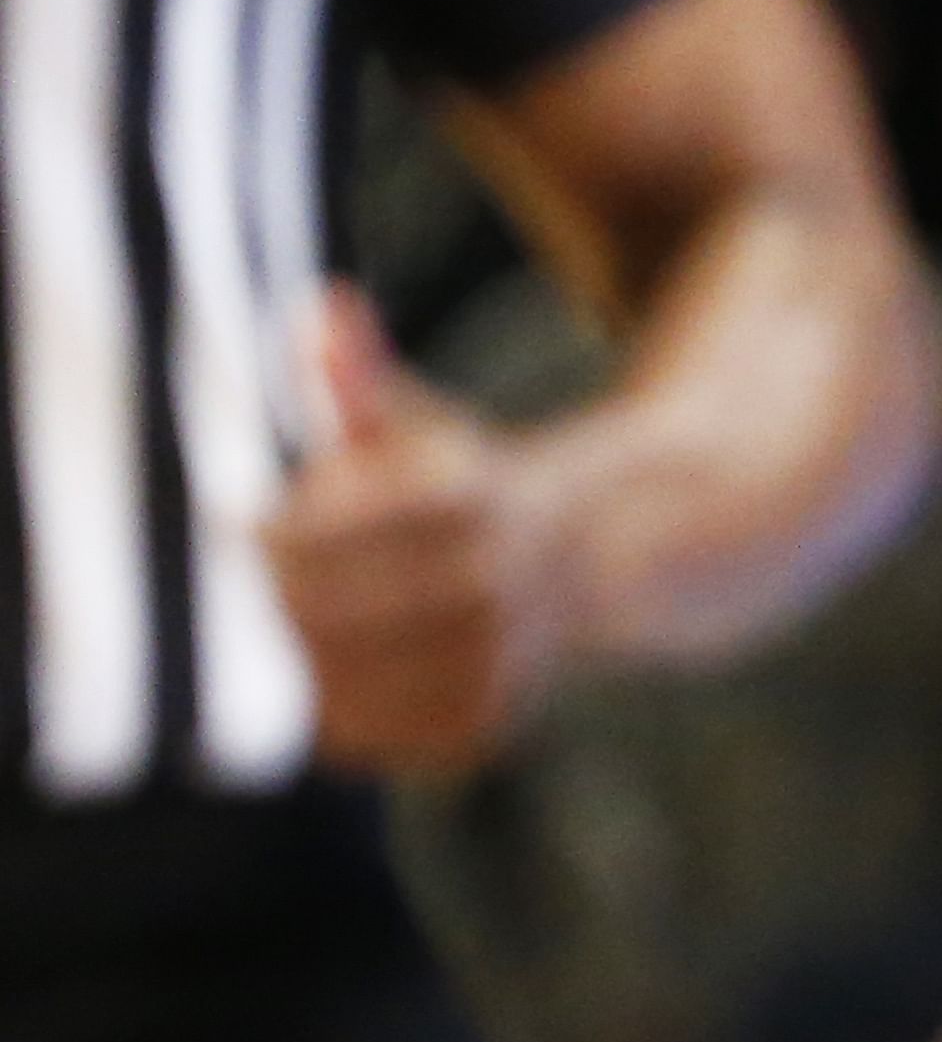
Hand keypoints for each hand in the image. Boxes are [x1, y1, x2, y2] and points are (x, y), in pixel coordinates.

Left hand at [264, 288, 567, 774]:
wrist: (602, 556)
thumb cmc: (472, 487)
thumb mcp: (423, 423)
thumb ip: (363, 374)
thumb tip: (323, 303)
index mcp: (466, 502)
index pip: (317, 536)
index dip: (265, 537)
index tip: (239, 528)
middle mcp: (491, 585)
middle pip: (323, 615)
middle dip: (280, 604)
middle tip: (259, 593)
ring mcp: (497, 660)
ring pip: (349, 684)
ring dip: (307, 665)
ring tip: (297, 638)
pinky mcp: (491, 721)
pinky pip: (383, 737)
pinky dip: (349, 718)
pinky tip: (343, 682)